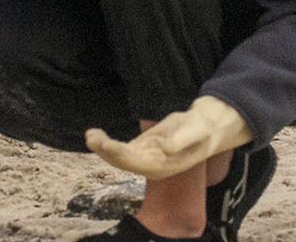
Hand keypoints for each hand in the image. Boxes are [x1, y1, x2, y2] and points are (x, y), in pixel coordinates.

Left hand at [85, 96, 251, 179]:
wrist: (206, 128)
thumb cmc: (200, 130)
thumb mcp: (195, 132)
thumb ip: (179, 141)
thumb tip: (163, 147)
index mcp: (163, 166)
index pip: (137, 162)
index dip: (120, 154)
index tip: (107, 143)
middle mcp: (150, 166)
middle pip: (123, 162)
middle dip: (106, 151)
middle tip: (92, 137)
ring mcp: (144, 159)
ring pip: (118, 157)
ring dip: (102, 147)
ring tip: (90, 135)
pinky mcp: (141, 149)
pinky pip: (120, 149)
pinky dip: (106, 143)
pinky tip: (95, 135)